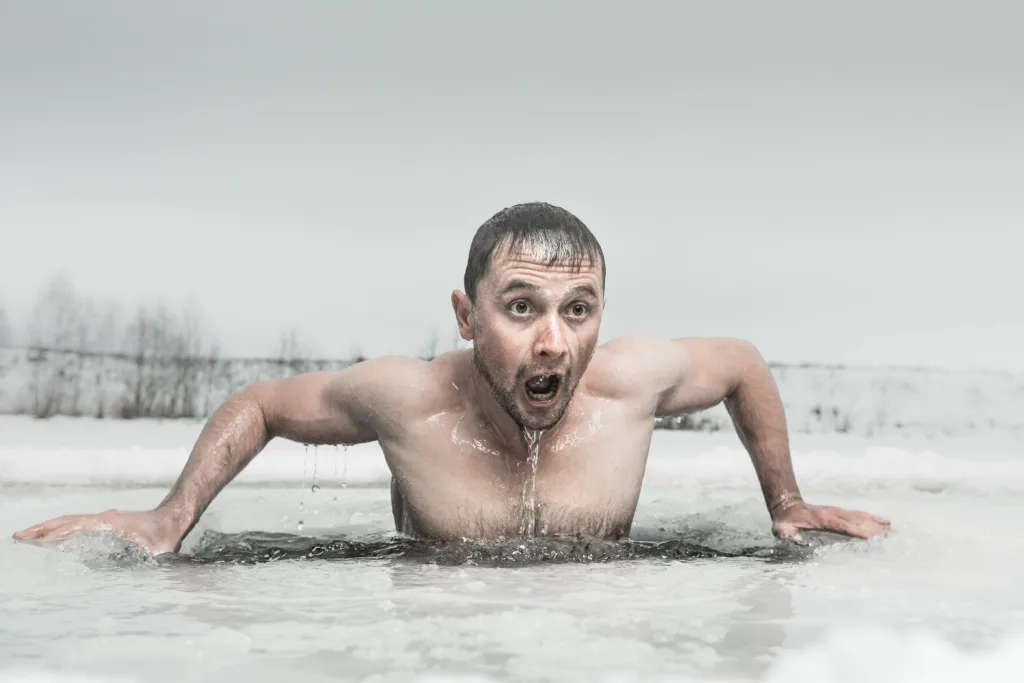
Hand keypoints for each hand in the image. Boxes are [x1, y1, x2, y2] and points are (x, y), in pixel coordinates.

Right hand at [12, 508, 184, 555]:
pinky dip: (61, 528)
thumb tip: (127, 570)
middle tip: (19, 536)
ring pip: (70, 520)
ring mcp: (103, 518)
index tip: (36, 542)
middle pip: (66, 520)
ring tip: (27, 536)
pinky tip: (53, 538)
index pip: (76, 527)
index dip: (56, 534)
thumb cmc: (164, 535)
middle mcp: (103, 518)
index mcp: (110, 522)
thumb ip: (142, 558)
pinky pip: (77, 524)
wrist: (173, 518)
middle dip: (42, 529)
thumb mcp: (155, 549)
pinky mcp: (106, 522)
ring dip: (48, 527)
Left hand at [771, 502, 890, 542]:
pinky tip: (885, 522)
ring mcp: (838, 512)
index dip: (857, 530)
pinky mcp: (841, 512)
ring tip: (892, 530)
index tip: (872, 536)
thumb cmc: (786, 521)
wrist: (788, 505)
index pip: (844, 526)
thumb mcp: (781, 529)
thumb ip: (787, 535)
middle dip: (873, 529)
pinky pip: (860, 514)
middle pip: (857, 521)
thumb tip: (795, 540)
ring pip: (861, 516)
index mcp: (822, 519)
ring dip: (876, 523)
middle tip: (890, 537)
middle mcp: (834, 514)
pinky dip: (873, 518)